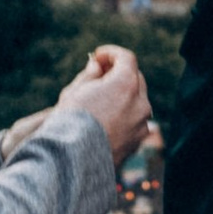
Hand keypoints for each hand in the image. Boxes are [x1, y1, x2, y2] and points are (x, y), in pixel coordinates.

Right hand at [58, 40, 152, 166]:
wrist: (73, 161)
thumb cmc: (70, 121)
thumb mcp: (75, 90)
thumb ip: (90, 75)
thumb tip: (97, 66)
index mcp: (126, 83)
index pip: (126, 58)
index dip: (111, 53)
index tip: (98, 56)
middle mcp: (140, 102)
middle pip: (135, 78)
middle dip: (119, 73)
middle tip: (100, 74)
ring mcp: (142, 123)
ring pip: (137, 101)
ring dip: (123, 95)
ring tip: (102, 99)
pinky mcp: (138, 141)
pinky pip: (135, 121)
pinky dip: (125, 115)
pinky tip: (106, 120)